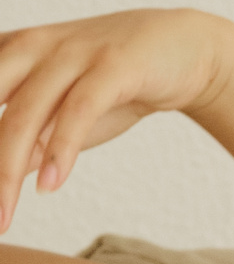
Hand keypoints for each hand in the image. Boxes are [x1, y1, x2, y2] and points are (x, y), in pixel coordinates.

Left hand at [0, 8, 233, 231]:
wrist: (185, 48)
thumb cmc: (114, 83)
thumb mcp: (60, 116)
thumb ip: (25, 142)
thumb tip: (4, 177)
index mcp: (11, 53)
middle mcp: (34, 47)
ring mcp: (73, 54)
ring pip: (25, 112)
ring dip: (7, 169)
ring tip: (2, 216)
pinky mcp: (113, 66)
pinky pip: (79, 110)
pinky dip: (62, 151)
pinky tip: (50, 186)